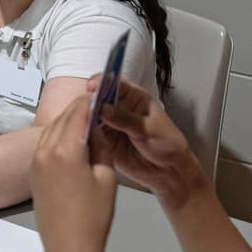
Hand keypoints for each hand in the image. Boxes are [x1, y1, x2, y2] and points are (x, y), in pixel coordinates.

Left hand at [33, 96, 118, 251]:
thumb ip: (100, 146)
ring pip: (52, 130)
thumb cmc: (93, 217)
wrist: (69, 250)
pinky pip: (46, 146)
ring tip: (89, 123)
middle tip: (99, 104)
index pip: (78, 112)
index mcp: (64, 149)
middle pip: (63, 118)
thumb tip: (96, 127)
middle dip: (80, 109)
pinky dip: (59, 138)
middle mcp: (44, 152)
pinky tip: (74, 143)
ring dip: (68, 123)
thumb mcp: (106, 177)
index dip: (92, 100)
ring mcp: (35, 163)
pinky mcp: (33, 175)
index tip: (103, 93)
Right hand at [91, 76, 206, 208]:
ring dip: (84, 119)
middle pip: (98, 99)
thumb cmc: (167, 143)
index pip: (114, 83)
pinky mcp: (105, 142)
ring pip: (91, 117)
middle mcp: (119, 109)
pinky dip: (84, 136)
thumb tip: (105, 109)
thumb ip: (126, 119)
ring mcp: (110, 125)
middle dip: (89, 102)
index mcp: (133, 97)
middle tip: (84, 109)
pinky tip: (82, 137)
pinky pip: (90, 136)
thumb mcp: (149, 128)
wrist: (169, 170)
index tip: (92, 86)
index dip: (101, 82)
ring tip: (82, 124)